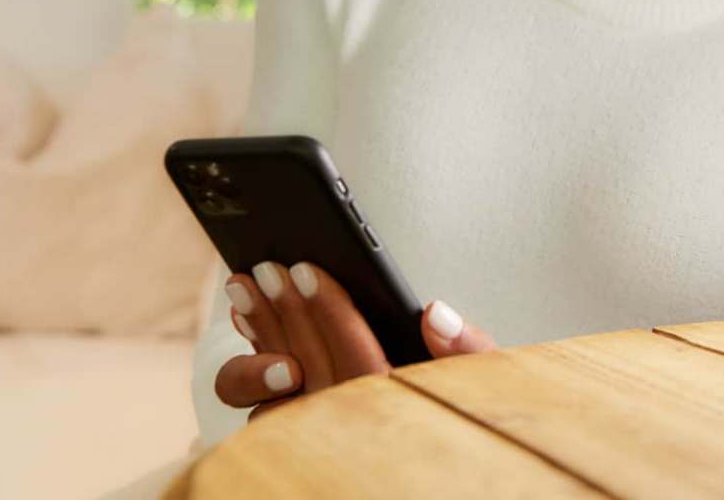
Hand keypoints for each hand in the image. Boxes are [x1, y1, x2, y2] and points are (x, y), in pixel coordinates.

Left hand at [212, 260, 495, 418]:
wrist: (425, 456)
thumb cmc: (452, 402)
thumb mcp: (479, 375)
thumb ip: (467, 347)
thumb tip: (434, 313)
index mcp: (398, 411)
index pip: (358, 363)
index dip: (331, 314)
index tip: (310, 272)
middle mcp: (353, 432)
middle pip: (309, 369)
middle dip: (287, 311)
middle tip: (270, 267)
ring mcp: (318, 440)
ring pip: (273, 393)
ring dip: (260, 333)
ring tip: (245, 286)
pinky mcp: (291, 443)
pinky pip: (258, 410)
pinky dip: (247, 368)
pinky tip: (246, 324)